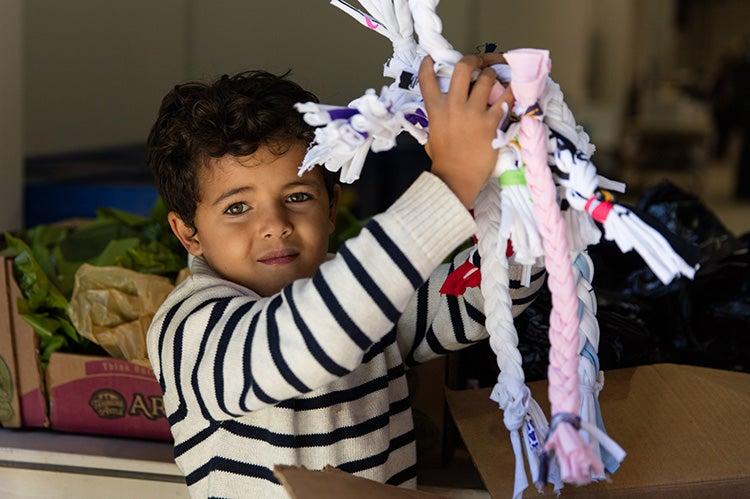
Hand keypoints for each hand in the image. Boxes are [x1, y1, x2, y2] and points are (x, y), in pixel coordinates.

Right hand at [420, 54, 513, 207]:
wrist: (456, 179)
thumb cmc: (444, 161)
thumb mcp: (433, 135)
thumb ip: (438, 119)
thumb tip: (445, 112)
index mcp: (436, 110)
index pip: (427, 81)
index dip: (428, 66)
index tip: (431, 59)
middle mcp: (453, 106)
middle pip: (463, 68)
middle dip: (472, 60)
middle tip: (478, 62)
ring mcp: (473, 113)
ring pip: (486, 78)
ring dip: (492, 75)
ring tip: (495, 79)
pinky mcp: (491, 122)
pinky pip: (505, 99)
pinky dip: (511, 92)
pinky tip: (514, 89)